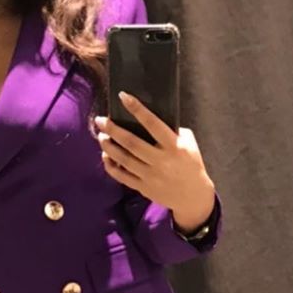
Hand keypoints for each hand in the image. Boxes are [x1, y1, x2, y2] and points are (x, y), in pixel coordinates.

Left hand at [95, 93, 215, 233]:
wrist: (193, 196)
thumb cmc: (191, 164)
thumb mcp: (189, 144)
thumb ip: (172, 131)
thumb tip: (149, 119)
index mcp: (174, 146)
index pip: (152, 123)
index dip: (137, 109)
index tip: (123, 97)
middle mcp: (160, 161)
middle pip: (131, 142)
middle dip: (113, 129)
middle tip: (100, 120)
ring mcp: (150, 176)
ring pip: (123, 159)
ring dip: (109, 146)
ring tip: (101, 136)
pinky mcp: (143, 188)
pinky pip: (122, 176)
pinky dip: (111, 166)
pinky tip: (105, 156)